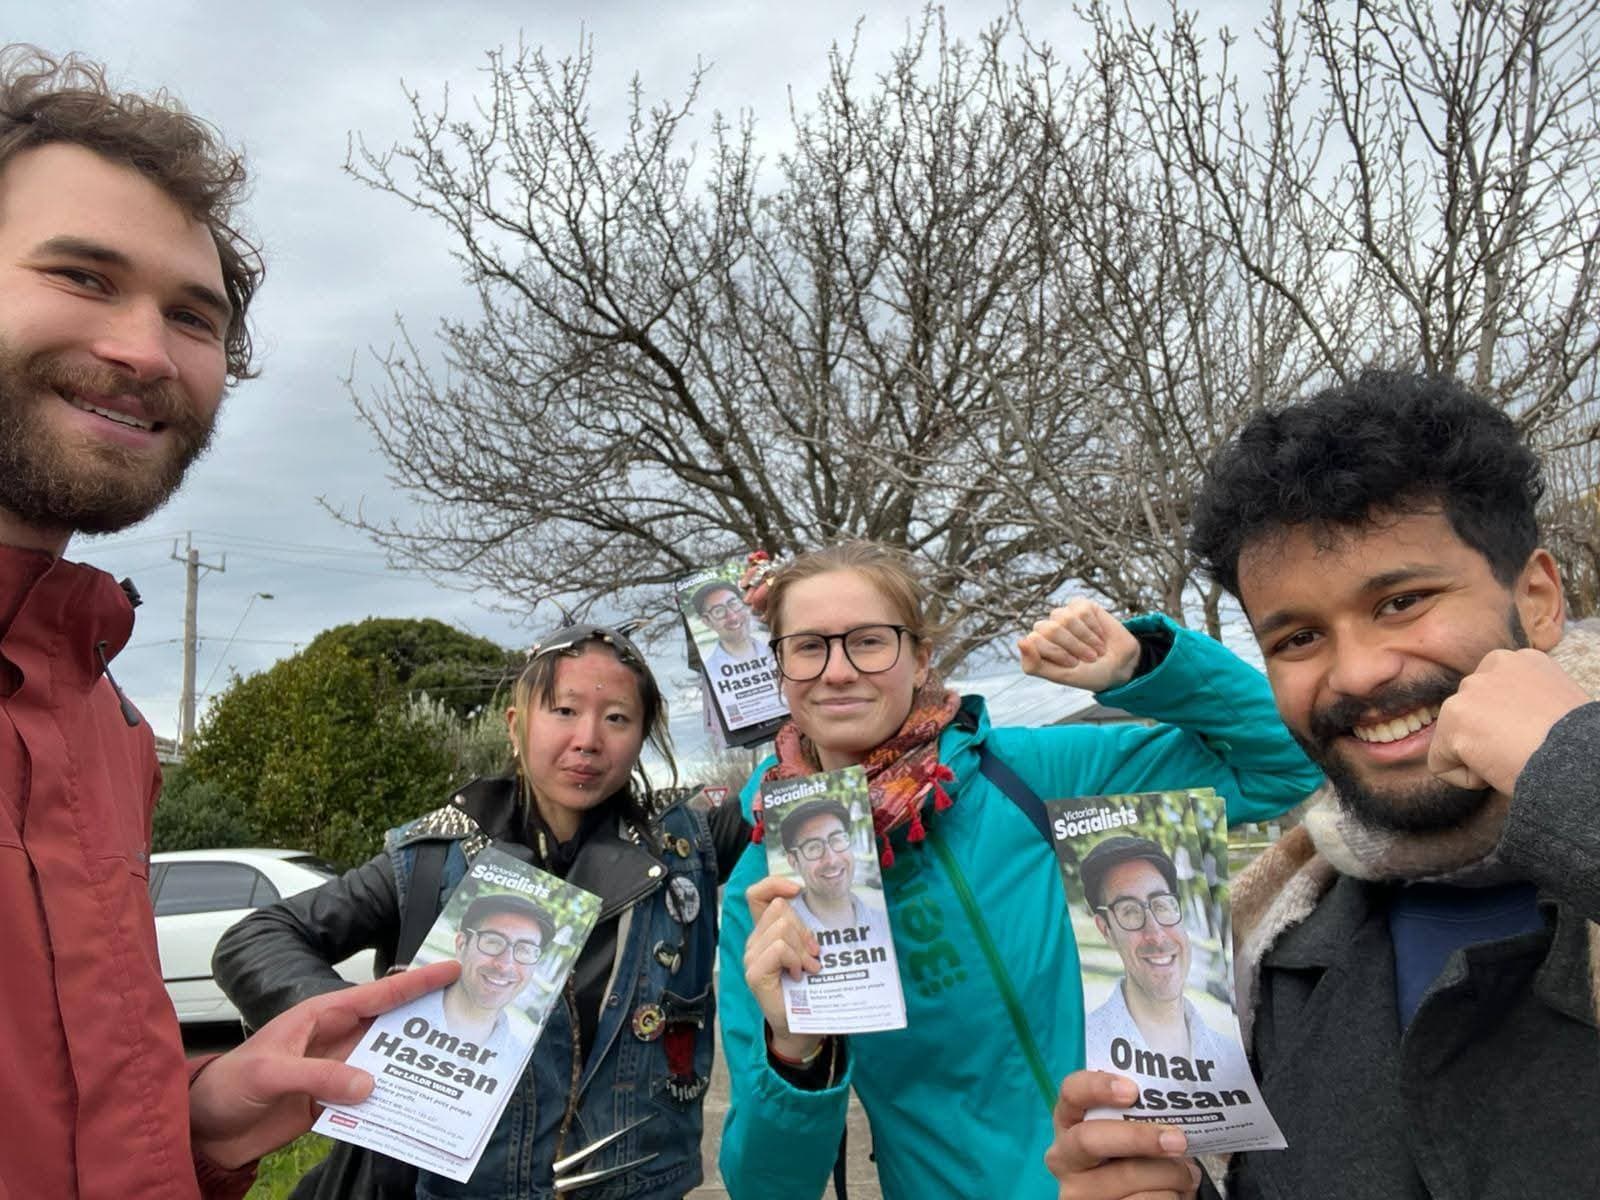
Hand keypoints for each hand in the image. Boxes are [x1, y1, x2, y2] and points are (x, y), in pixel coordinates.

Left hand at [189, 958, 459, 1168]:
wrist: (206, 1130)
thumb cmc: (228, 1086)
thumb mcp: (270, 1073)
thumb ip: (318, 1076)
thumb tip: (369, 1085)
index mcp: (321, 1016)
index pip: (378, 994)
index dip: (416, 982)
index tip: (451, 969)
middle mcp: (335, 1039)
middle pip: (391, 1027)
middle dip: (426, 1021)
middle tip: (467, 1018)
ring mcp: (336, 1071)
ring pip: (386, 1064)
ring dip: (412, 1067)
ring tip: (450, 1067)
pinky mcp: (333, 1102)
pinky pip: (371, 1099)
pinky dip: (391, 1102)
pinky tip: (413, 1108)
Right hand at [743, 875, 822, 1060]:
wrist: (802, 1028)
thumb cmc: (808, 992)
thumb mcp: (808, 953)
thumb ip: (805, 931)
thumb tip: (818, 907)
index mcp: (765, 933)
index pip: (757, 895)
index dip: (774, 884)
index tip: (797, 890)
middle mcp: (754, 943)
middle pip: (779, 909)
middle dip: (803, 928)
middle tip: (813, 954)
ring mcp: (751, 958)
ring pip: (781, 927)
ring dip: (802, 947)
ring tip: (808, 968)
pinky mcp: (754, 974)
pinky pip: (779, 948)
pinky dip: (795, 960)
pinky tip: (799, 975)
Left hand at [1020, 599, 1141, 692]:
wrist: (1119, 666)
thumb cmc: (1087, 673)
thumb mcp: (1059, 676)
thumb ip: (1034, 664)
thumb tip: (1020, 640)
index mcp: (1037, 645)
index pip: (1034, 640)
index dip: (1057, 653)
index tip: (1073, 665)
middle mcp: (1047, 628)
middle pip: (1050, 628)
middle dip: (1073, 646)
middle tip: (1087, 658)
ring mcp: (1063, 615)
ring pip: (1065, 618)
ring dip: (1085, 638)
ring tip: (1095, 649)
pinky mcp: (1080, 606)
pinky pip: (1082, 611)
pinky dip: (1094, 627)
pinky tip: (1099, 636)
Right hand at [1044, 1070, 1200, 1199]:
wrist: (1135, 1197)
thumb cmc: (1134, 1156)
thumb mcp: (1130, 1132)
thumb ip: (1140, 1116)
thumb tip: (1176, 1108)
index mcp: (1069, 1121)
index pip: (1071, 1093)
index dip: (1097, 1087)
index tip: (1132, 1091)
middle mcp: (1063, 1156)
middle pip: (1090, 1139)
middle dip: (1138, 1137)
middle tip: (1178, 1140)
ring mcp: (1076, 1191)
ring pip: (1128, 1177)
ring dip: (1171, 1176)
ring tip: (1186, 1175)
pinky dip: (1171, 1197)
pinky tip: (1174, 1193)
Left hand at [1428, 648, 1588, 793]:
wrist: (1581, 758)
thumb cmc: (1577, 744)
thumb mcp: (1553, 705)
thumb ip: (1521, 702)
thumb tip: (1505, 724)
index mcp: (1522, 660)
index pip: (1491, 697)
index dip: (1508, 727)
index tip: (1535, 736)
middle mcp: (1492, 665)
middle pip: (1468, 714)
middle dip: (1488, 738)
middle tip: (1524, 748)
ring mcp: (1469, 690)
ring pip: (1454, 738)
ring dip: (1479, 757)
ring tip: (1515, 756)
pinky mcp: (1453, 719)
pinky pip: (1441, 765)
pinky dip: (1466, 778)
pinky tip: (1498, 769)